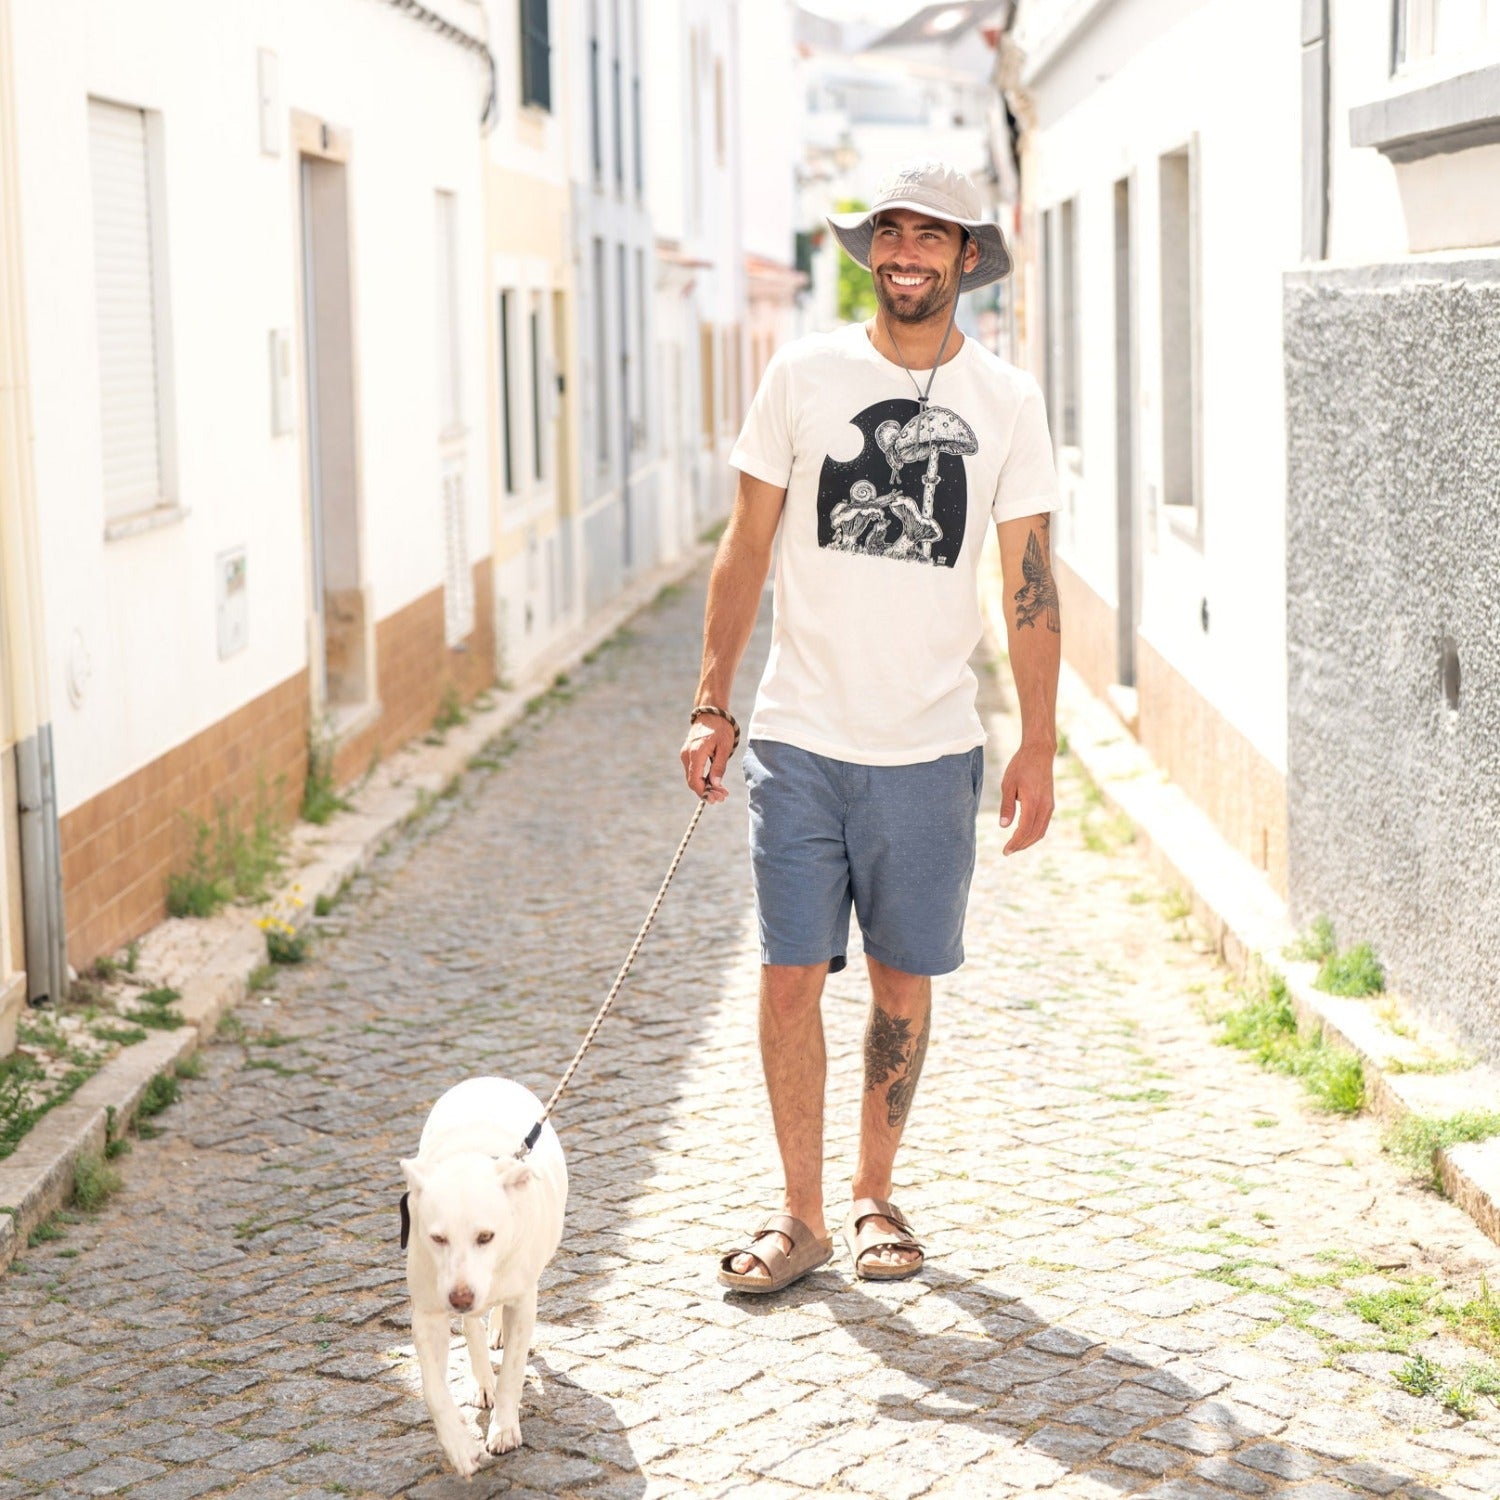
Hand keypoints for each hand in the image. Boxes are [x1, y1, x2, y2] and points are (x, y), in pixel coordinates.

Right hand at [681, 720, 733, 802]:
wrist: (711, 712)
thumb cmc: (721, 728)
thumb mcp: (724, 747)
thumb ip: (719, 767)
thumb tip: (716, 785)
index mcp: (696, 753)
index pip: (695, 781)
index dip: (705, 792)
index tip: (718, 798)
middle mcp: (687, 755)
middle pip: (693, 781)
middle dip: (707, 792)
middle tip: (722, 797)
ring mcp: (685, 754)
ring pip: (692, 777)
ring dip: (705, 786)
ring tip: (721, 791)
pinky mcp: (688, 753)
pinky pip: (693, 770)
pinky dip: (702, 778)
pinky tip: (713, 781)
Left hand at [999, 740, 1054, 854]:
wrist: (1039, 753)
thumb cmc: (1021, 766)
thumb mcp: (1008, 784)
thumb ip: (1007, 806)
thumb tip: (1003, 826)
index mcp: (1033, 802)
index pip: (1024, 830)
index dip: (1015, 843)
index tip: (1005, 851)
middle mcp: (1044, 806)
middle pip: (1034, 834)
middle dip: (1021, 845)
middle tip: (1007, 851)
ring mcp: (1049, 806)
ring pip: (1040, 831)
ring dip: (1028, 841)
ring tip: (1014, 846)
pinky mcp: (1050, 804)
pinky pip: (1043, 824)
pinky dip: (1034, 833)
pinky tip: (1024, 835)